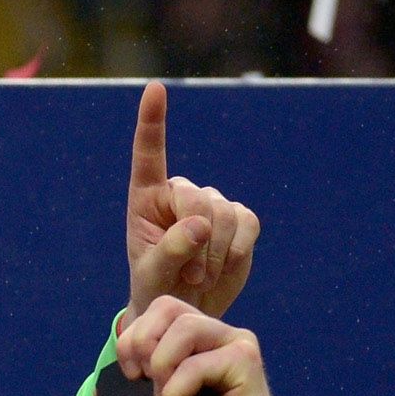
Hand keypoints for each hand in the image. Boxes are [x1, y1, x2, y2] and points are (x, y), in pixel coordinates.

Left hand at [124, 81, 258, 322]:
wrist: (186, 307)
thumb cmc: (157, 288)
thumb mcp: (154, 274)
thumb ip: (171, 249)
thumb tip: (200, 223)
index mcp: (146, 199)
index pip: (149, 154)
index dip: (153, 121)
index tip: (154, 88)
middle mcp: (179, 193)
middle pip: (199, 199)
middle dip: (197, 242)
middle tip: (188, 277)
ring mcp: (212, 203)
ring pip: (225, 213)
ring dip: (215, 254)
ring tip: (198, 276)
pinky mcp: (239, 217)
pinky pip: (248, 223)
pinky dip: (237, 251)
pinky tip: (222, 267)